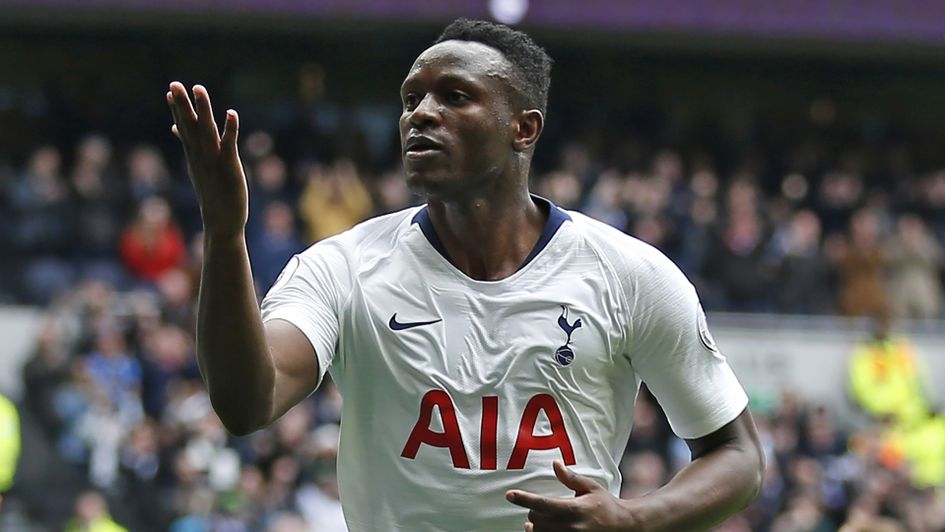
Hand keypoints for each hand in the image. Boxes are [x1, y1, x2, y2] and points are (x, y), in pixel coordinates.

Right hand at [166, 82, 247, 236]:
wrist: (221, 221)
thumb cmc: (213, 195)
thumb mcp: (199, 170)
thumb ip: (191, 149)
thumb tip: (178, 132)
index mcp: (194, 156)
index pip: (184, 129)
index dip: (177, 110)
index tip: (171, 91)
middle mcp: (200, 156)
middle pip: (189, 126)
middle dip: (182, 105)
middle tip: (174, 84)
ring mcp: (213, 160)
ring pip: (206, 131)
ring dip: (203, 110)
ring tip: (198, 88)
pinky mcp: (229, 167)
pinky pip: (229, 144)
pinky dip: (230, 129)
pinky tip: (231, 113)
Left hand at [506, 461, 637, 530]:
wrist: (624, 526)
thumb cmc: (605, 504)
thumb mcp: (590, 487)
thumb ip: (570, 478)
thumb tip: (555, 464)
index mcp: (574, 509)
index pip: (542, 503)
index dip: (523, 499)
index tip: (509, 494)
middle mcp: (570, 527)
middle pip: (536, 519)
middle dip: (532, 511)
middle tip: (535, 506)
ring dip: (534, 526)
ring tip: (534, 521)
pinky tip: (537, 530)